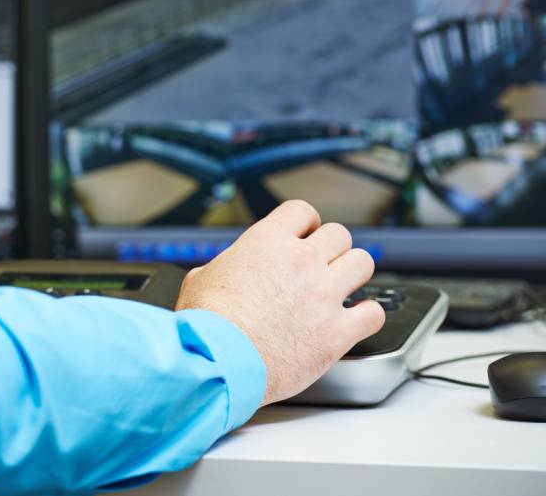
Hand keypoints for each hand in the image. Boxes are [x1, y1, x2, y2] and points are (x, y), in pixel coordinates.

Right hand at [174, 200, 385, 405]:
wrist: (218, 361)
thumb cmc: (205, 325)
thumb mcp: (201, 279)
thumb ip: (225, 268)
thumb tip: (225, 272)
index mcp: (267, 242)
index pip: (302, 211)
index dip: (305, 224)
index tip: (305, 236)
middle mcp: (301, 261)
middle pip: (340, 235)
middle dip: (332, 249)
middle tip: (323, 266)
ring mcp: (324, 295)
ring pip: (363, 263)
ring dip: (354, 274)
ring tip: (343, 288)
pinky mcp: (337, 332)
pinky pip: (373, 313)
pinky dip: (367, 316)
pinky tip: (355, 320)